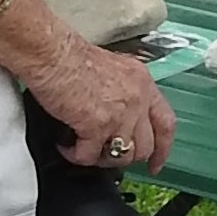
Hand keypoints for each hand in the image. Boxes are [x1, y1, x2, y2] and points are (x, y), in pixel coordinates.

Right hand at [36, 36, 174, 172]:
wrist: (51, 53)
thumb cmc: (70, 56)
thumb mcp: (111, 69)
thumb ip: (122, 93)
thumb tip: (117, 115)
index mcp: (143, 83)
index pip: (165, 123)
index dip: (162, 148)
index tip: (156, 162)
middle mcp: (137, 100)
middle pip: (144, 147)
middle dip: (124, 157)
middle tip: (105, 156)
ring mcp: (120, 115)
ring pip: (120, 157)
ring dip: (99, 157)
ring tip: (81, 147)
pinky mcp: (97, 127)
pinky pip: (89, 156)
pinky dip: (75, 154)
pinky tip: (66, 144)